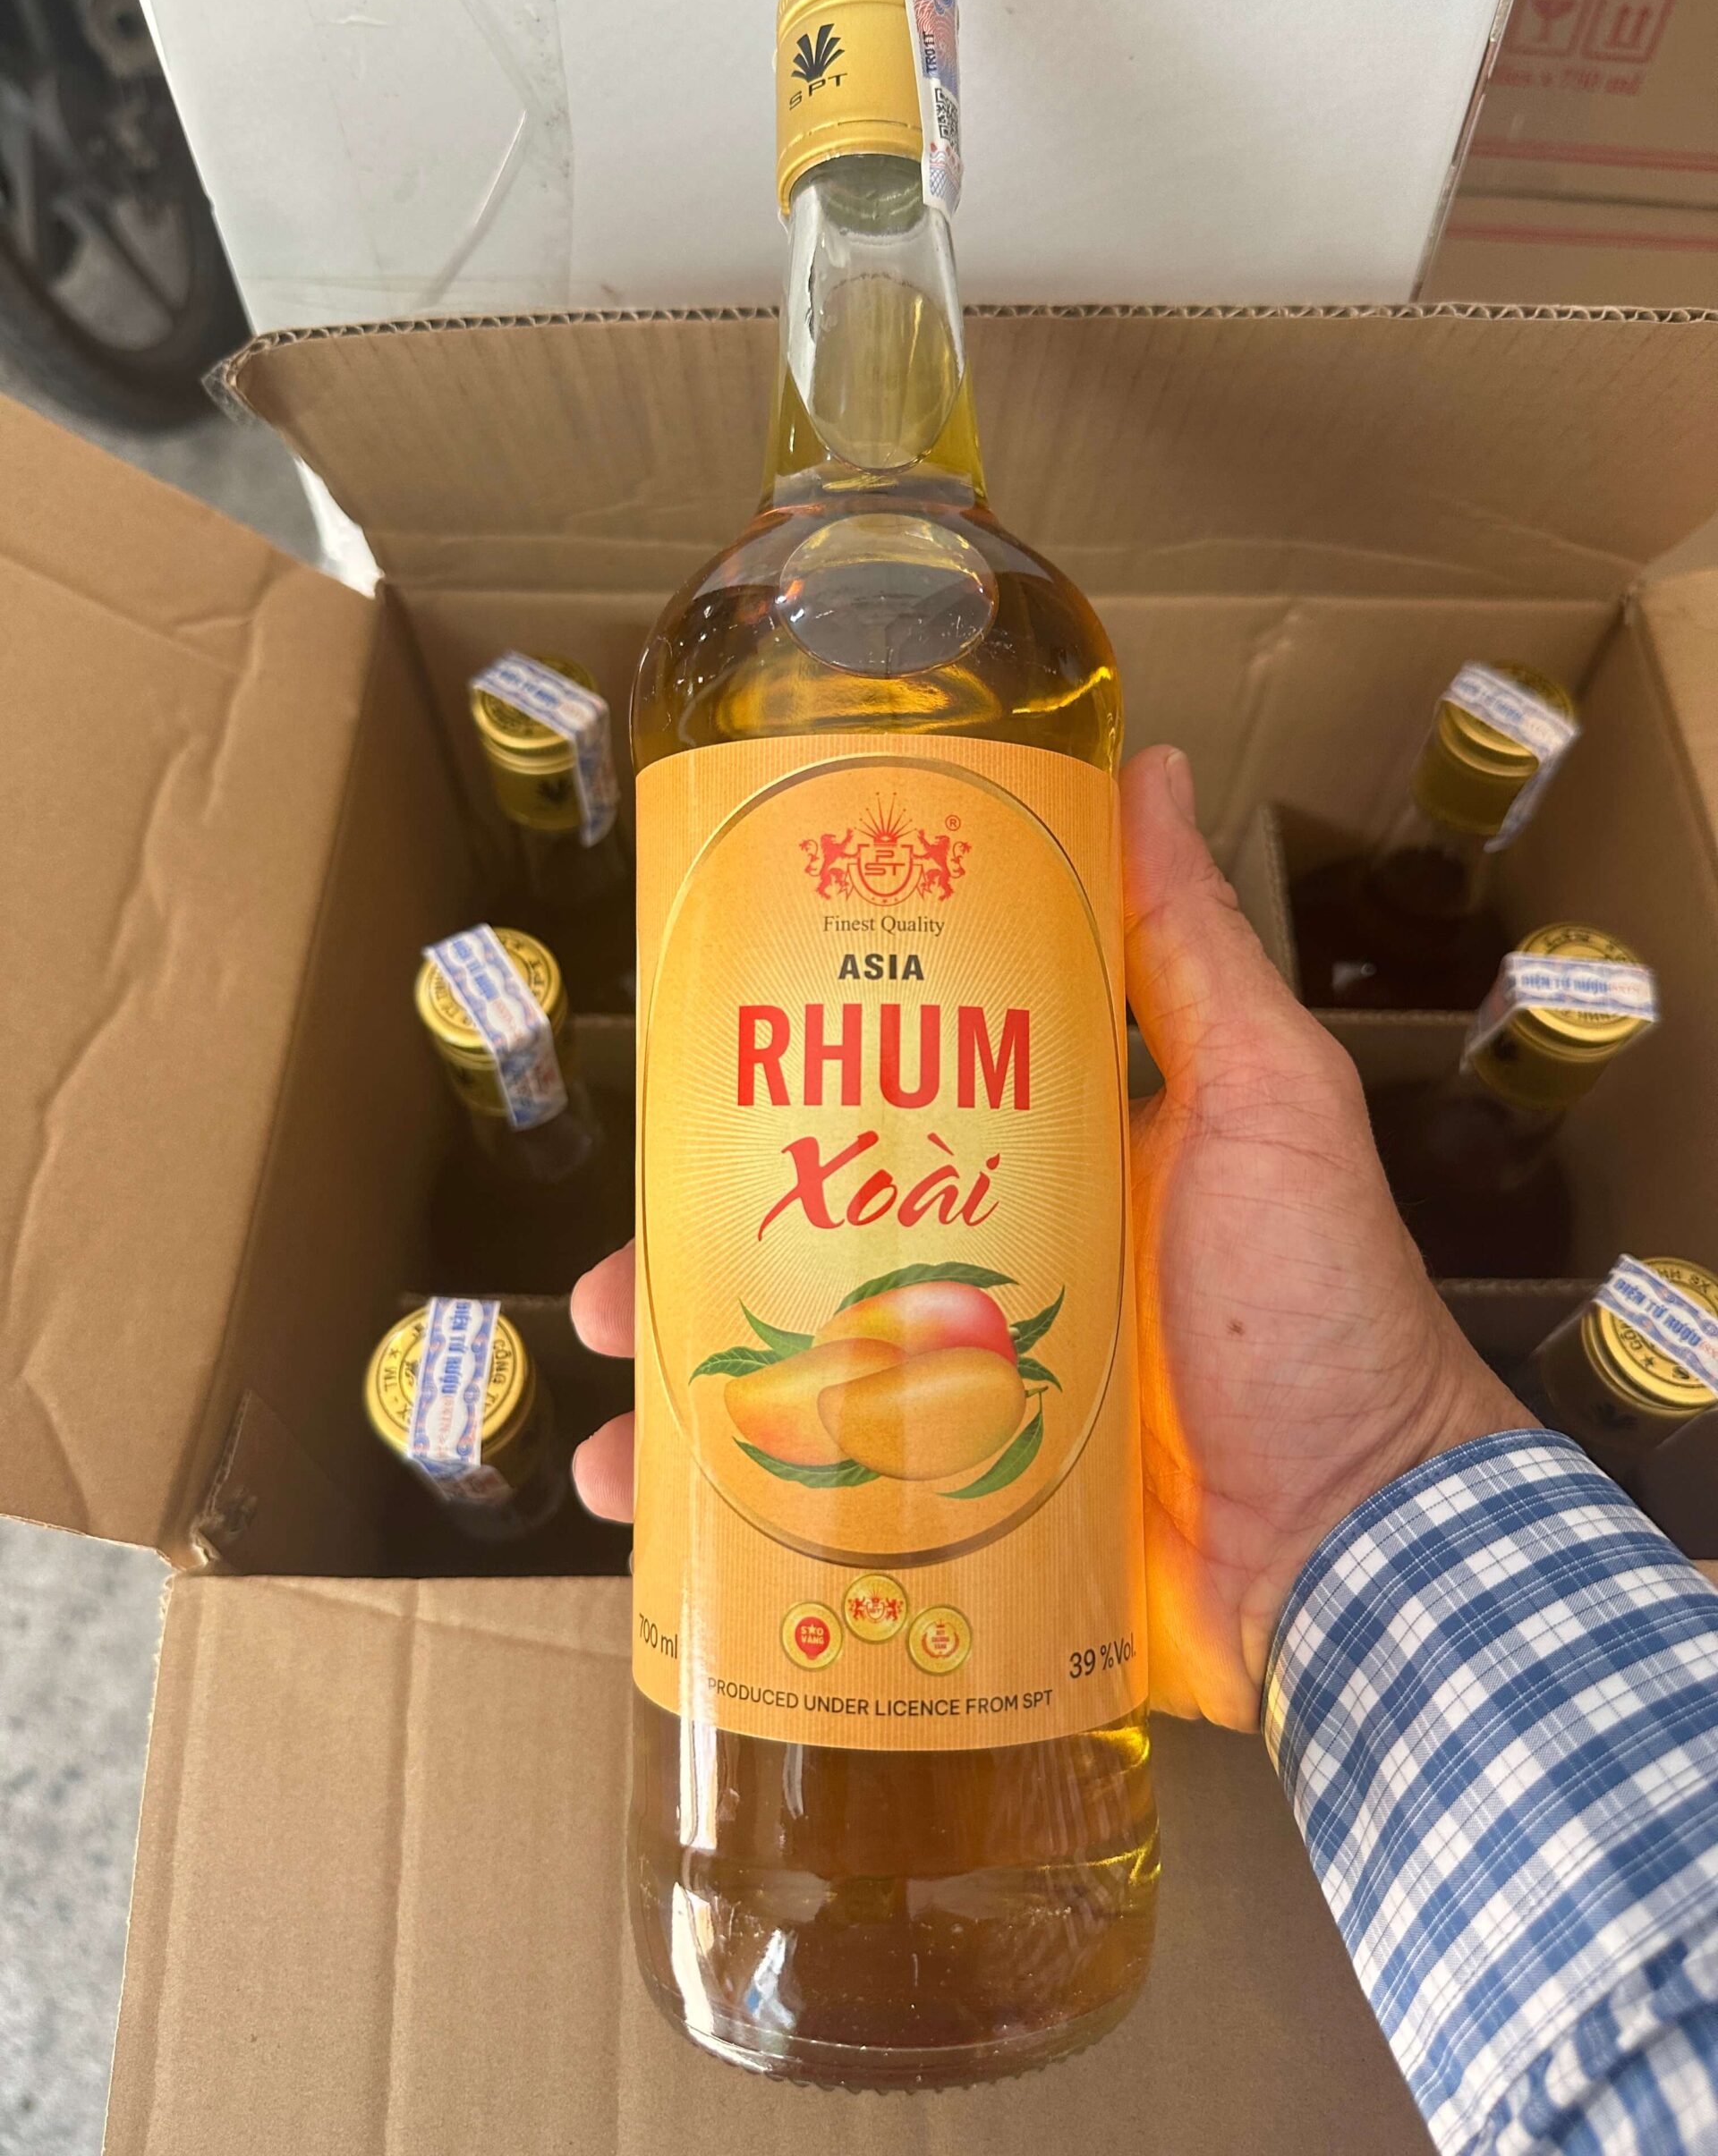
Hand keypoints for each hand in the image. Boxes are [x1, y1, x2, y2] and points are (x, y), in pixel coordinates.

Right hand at [570, 746, 1526, 1728]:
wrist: (1356, 1561)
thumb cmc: (1323, 1316)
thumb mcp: (1265, 1103)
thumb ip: (1192, 953)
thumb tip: (1152, 771)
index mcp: (1061, 1158)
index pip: (900, 1084)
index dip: (795, 1067)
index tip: (697, 1044)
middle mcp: (1003, 1266)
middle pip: (815, 1230)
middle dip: (695, 1236)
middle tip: (611, 1253)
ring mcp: (972, 1396)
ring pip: (791, 1363)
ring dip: (683, 1369)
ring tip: (610, 1375)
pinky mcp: (961, 1506)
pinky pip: (820, 1498)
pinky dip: (725, 1508)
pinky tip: (647, 1502)